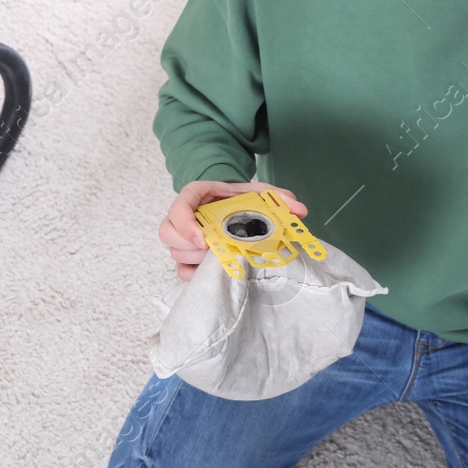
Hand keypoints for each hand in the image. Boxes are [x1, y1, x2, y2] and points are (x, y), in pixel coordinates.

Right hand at [160, 181, 307, 281]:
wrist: (236, 206)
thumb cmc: (243, 199)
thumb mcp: (260, 193)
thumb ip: (279, 198)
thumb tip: (299, 210)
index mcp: (196, 196)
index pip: (178, 207)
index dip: (185, 224)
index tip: (203, 239)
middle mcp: (184, 217)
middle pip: (168, 233)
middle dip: (189, 247)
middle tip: (213, 252)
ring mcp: (184, 238)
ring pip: (175, 252)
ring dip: (196, 260)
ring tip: (219, 260)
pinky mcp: (188, 256)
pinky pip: (181, 269)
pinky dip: (195, 275)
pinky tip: (214, 273)